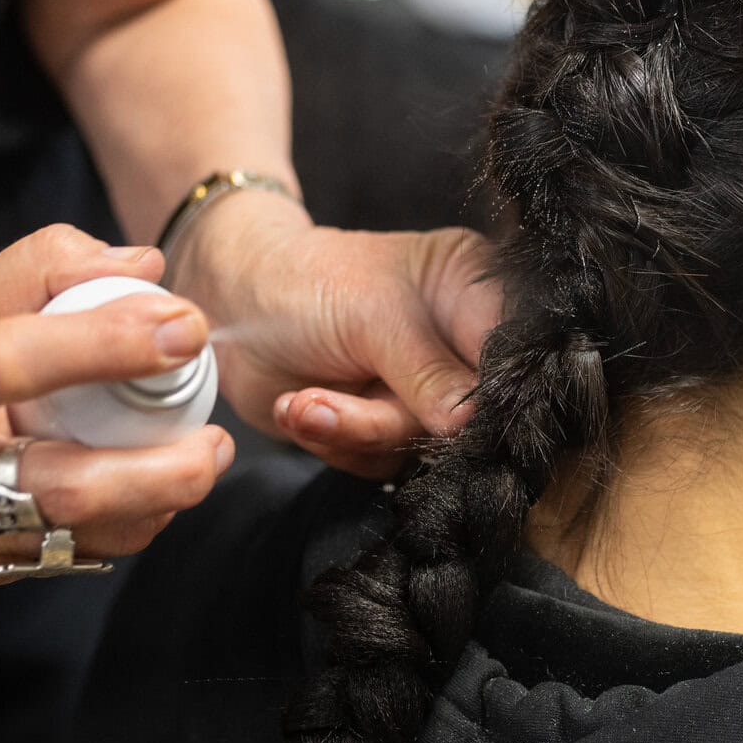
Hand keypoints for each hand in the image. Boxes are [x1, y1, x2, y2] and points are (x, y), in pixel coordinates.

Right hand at [0, 226, 234, 588]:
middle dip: (162, 470)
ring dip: (155, 504)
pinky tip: (146, 491)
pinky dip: (120, 526)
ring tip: (195, 461)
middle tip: (216, 439)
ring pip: (77, 536)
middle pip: (65, 487)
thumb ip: (37, 270)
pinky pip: (64, 557)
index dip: (106, 341)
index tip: (182, 324)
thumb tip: (138, 264)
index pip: (15, 362)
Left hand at [169, 191, 500, 478]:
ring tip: (304, 402)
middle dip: (401, 417)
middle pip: (475, 411)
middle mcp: (458, 342)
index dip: (496, 389)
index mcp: (474, 289)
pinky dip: (337, 443)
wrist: (229, 303)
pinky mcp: (386, 426)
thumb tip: (472, 423)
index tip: (461, 415)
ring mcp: (424, 389)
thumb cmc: (303, 281)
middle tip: (344, 406)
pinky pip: (384, 462)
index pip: (513, 349)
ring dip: (356, 431)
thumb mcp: (371, 317)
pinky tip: (300, 407)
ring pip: (424, 445)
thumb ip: (427, 373)